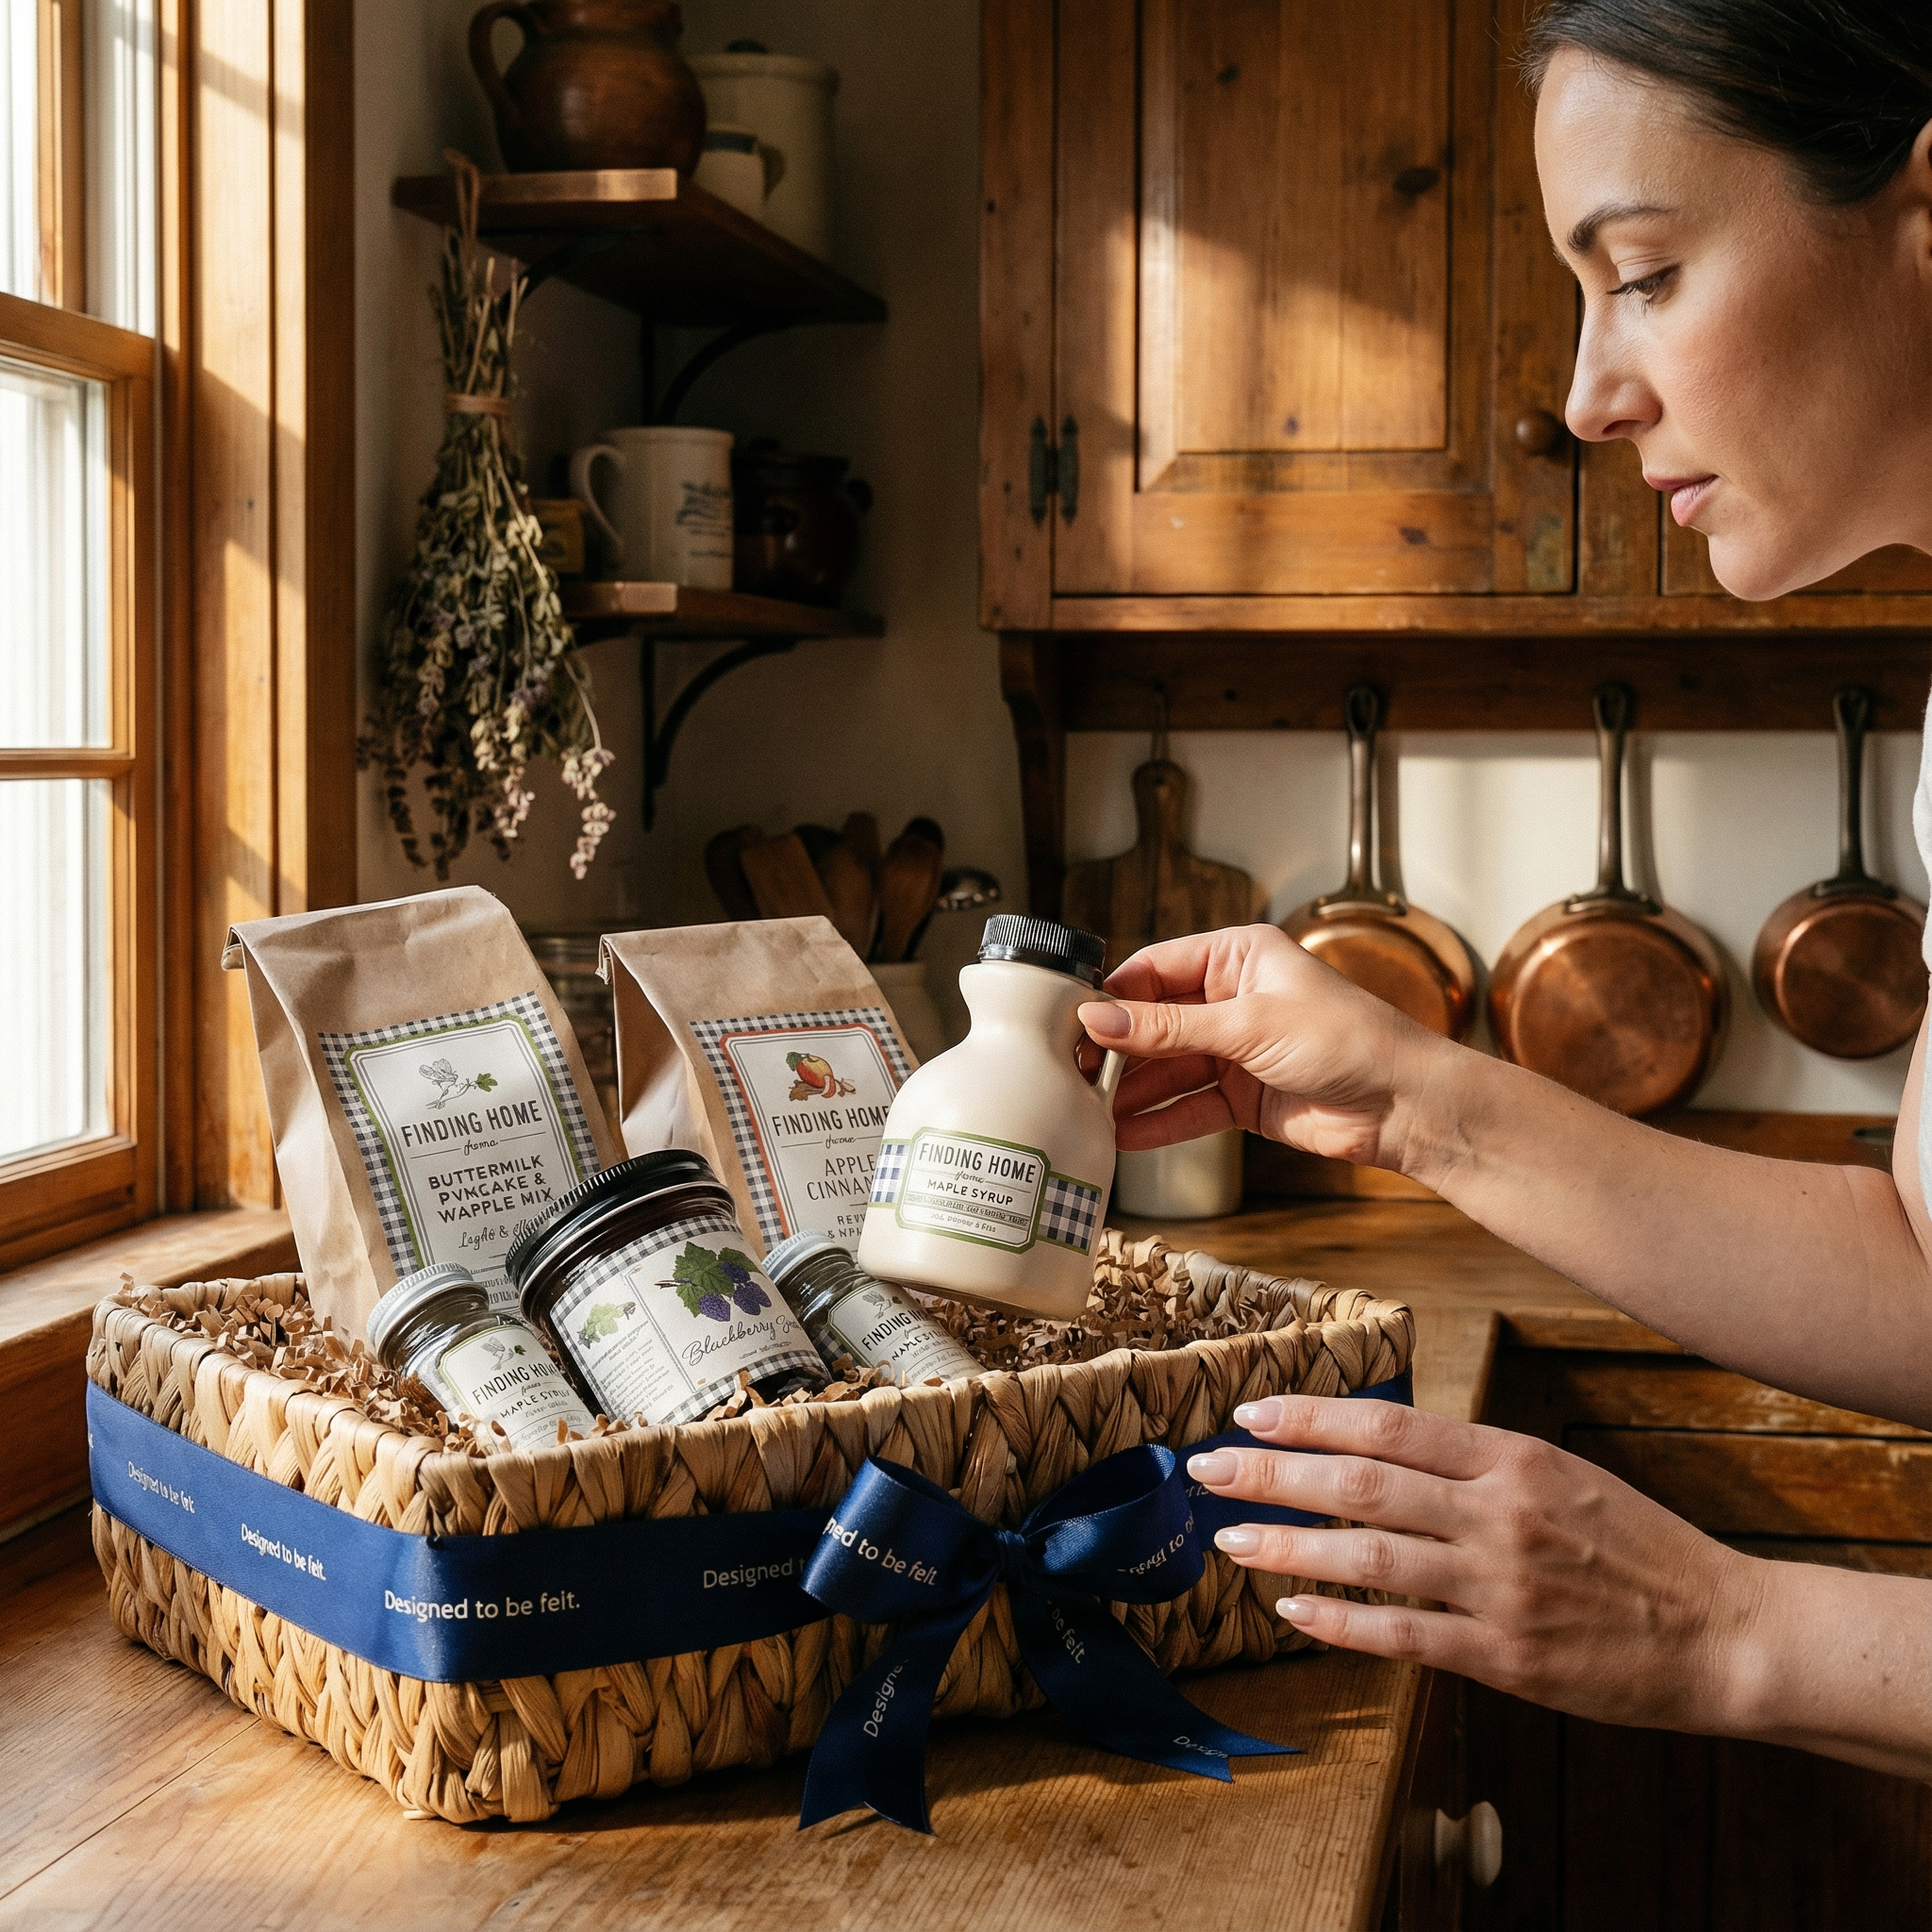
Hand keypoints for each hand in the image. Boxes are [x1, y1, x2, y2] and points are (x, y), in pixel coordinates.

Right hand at [1079, 924, 1448, 1166]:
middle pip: (1155, 1022)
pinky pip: (1188, 1107)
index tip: (1070, 1023)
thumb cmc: (1348, 1039)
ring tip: (1085, 1111)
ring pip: (1167, 1069)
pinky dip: (1158, 1122)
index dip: (1113, 997)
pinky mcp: (1243, 1098)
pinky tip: (1122, 1136)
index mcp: (1238, 957)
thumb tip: (1098, 1021)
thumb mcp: (1249, 1024)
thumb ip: (1169, 1029)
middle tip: (1069, 1073)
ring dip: (1130, 1091)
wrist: (1406, 1106)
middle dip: (1116, 1050)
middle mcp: (1233, 999)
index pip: (1155, 969)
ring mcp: (1237, 1051)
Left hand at [1187, 1394, 1760, 1733]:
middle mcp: (1498, 1513)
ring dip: (1289, 1545)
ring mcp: (1500, 1586)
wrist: (1725, 1632)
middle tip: (1208, 1468)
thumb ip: (1475, 1462)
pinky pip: (1403, 1634)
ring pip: (1368, 1557)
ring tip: (1230, 1538)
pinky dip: (1340, 1619)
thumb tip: (1382, 1446)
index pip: (1388, 1424)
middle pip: (1360, 1482)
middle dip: (1273, 1473)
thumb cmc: (1637, 1548)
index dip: (1311, 1417)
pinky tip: (1292, 1609)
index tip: (1250, 1413)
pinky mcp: (1506, 1655)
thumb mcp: (1561, 1473)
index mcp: (1511, 1457)